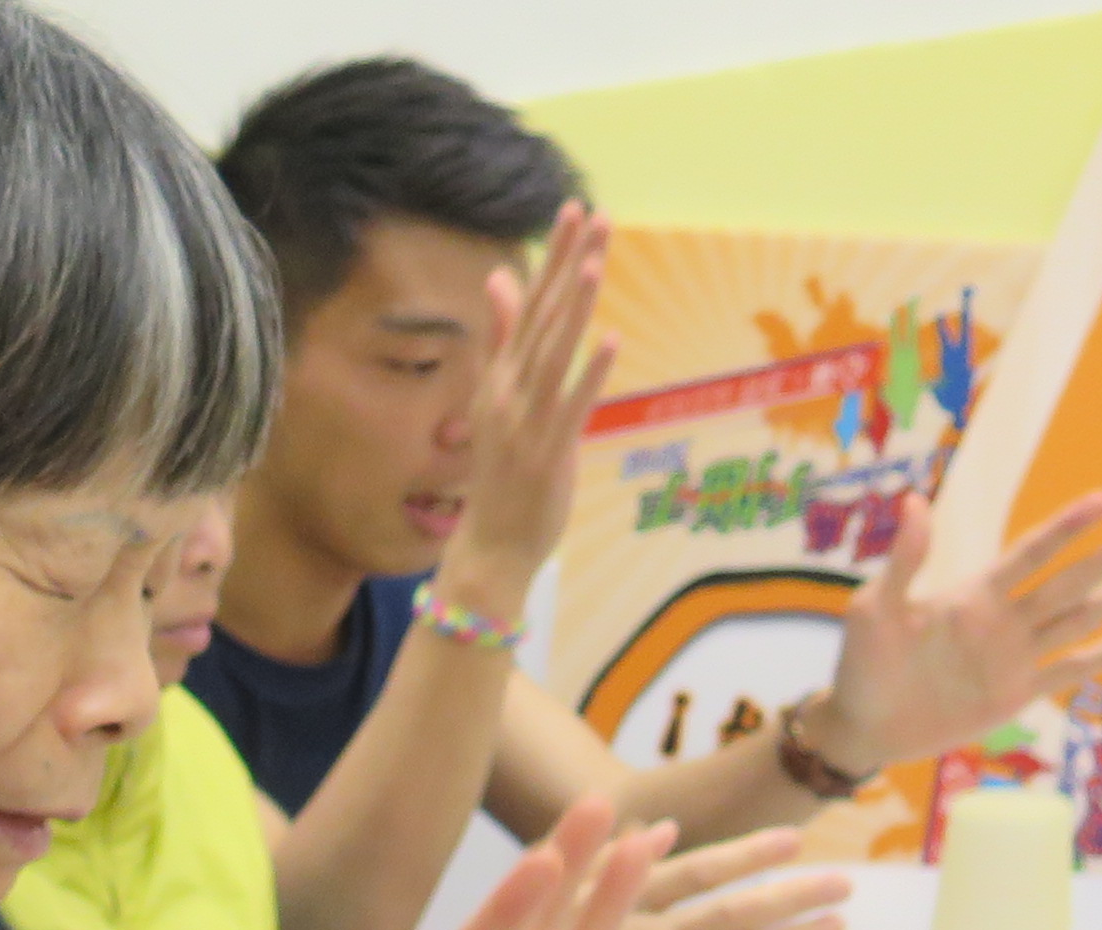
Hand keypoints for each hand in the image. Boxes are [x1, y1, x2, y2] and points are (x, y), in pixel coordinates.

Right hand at [433, 203, 613, 618]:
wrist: (489, 545)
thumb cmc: (499, 476)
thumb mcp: (496, 400)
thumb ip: (502, 339)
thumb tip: (503, 279)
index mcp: (500, 377)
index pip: (528, 305)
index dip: (552, 258)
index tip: (574, 212)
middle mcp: (509, 391)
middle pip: (543, 318)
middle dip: (568, 266)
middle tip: (593, 217)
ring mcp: (527, 422)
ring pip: (555, 354)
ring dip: (575, 309)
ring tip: (594, 264)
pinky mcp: (549, 452)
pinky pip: (573, 407)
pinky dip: (591, 375)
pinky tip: (611, 342)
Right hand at [615, 829, 854, 929]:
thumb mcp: (546, 899)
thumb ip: (605, 861)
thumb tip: (670, 829)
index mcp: (604, 904)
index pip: (691, 873)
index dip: (746, 855)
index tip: (793, 840)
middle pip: (724, 917)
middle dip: (787, 899)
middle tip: (842, 884)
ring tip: (833, 927)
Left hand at [816, 492, 1101, 777]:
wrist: (862, 726)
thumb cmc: (862, 664)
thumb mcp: (873, 608)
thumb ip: (903, 561)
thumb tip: (914, 502)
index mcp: (974, 595)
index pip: (1030, 554)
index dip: (1064, 529)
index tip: (1101, 500)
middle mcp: (1004, 620)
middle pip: (1070, 581)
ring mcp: (1014, 657)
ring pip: (1079, 619)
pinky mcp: (1017, 694)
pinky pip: (1068, 672)